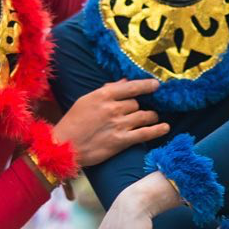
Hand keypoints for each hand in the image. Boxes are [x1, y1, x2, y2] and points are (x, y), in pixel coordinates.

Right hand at [54, 79, 169, 166]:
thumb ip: (107, 90)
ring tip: (154, 117)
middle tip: (139, 110)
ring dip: (151, 116)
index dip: (146, 85)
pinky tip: (165, 127)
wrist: (64, 146)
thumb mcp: (86, 100)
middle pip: (137, 103)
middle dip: (139, 107)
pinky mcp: (121, 141)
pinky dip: (158, 130)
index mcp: (103, 95)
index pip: (131, 87)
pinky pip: (145, 133)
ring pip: (144, 115)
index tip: (156, 85)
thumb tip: (124, 82)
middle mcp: (113, 108)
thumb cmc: (72, 122)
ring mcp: (118, 125)